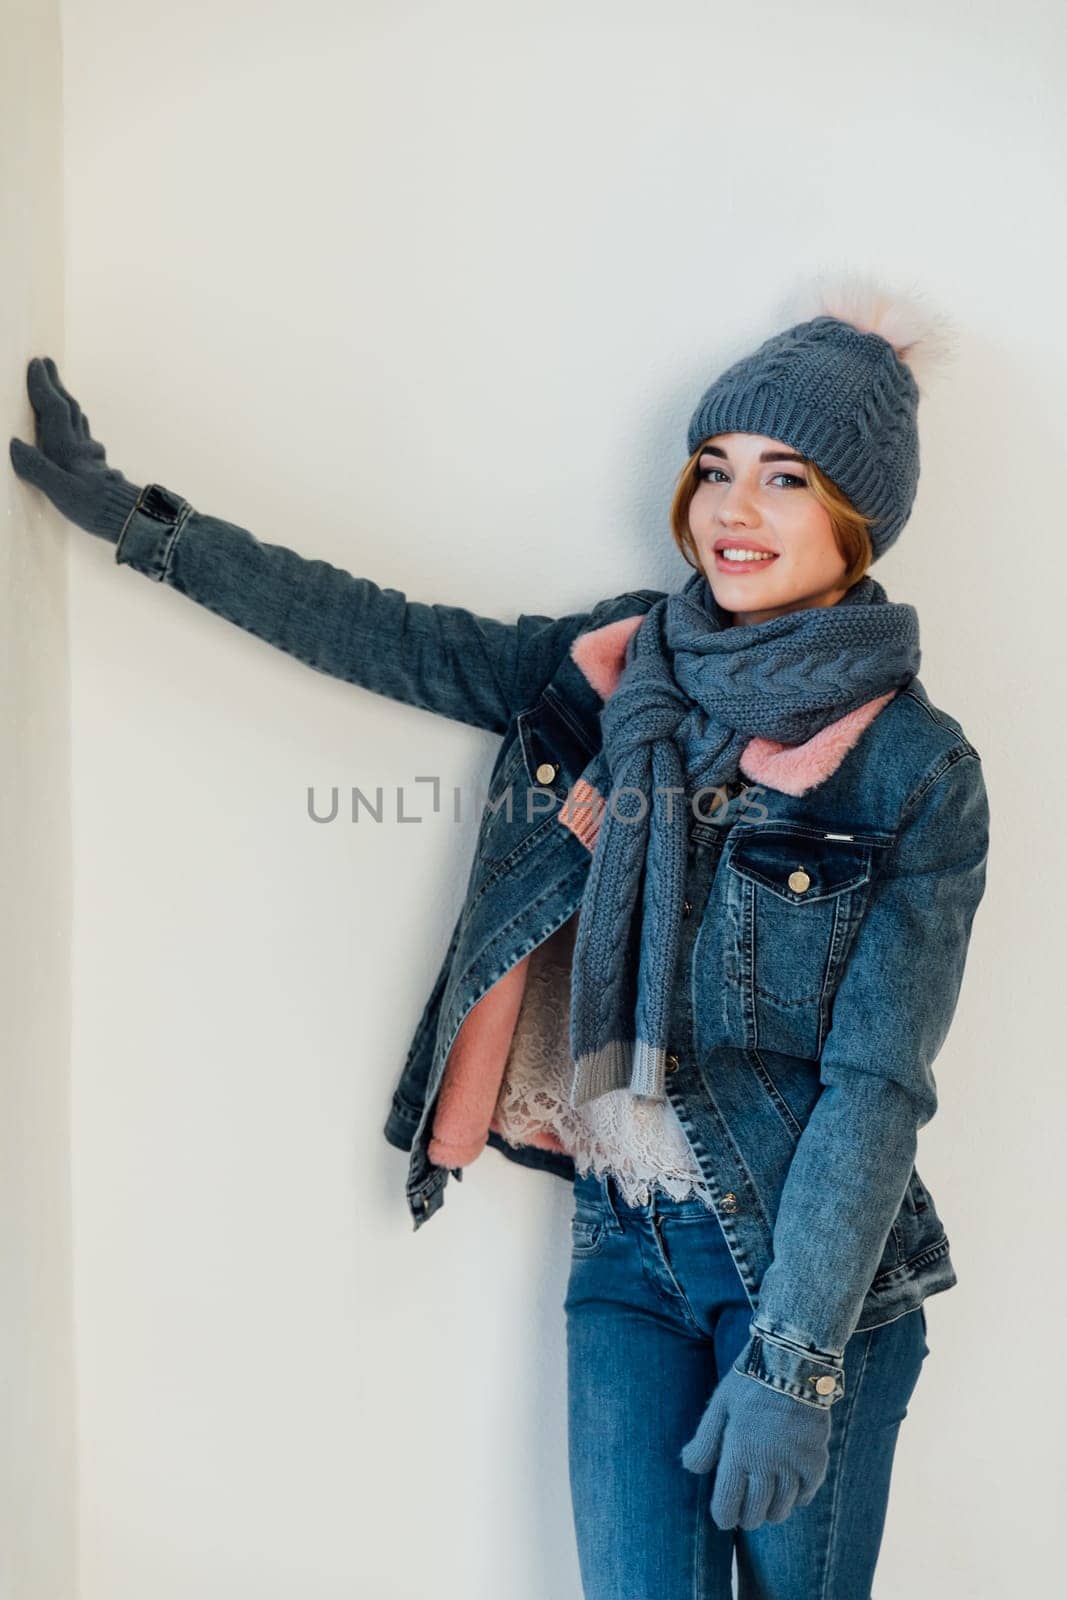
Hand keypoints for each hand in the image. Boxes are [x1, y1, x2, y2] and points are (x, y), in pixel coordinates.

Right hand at [9, 356, 141, 541]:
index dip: (43, 387)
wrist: (133, 522)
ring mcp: (91, 457)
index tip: (36, 363)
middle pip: (68, 409)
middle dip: (56, 385)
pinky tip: (80, 429)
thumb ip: (37, 468)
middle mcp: (80, 448)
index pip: (54, 410)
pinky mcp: (98, 469)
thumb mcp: (62, 492)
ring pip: (78, 421)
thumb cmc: (96, 508)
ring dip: (67, 402)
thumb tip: (14, 444)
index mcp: (67, 450)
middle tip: (47, 362)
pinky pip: (84, 437)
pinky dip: (77, 424)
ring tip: (59, 390)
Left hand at [680, 1358, 831, 1530]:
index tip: (724, 1515)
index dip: (724, 1516)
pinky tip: (790, 1488)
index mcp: (739, 1452)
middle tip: (744, 1510)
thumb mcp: (719, 1405)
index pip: (728, 1505)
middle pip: (756, 1513)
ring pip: (782, 1509)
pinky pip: (806, 1495)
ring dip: (771, 1510)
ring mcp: (794, 1464)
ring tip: (766, 1502)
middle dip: (746, 1516)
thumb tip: (690, 1467)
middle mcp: (767, 1464)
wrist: (793, 1362)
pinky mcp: (816, 1460)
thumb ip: (704, 1440)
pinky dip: (797, 1498)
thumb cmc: (750, 1381)